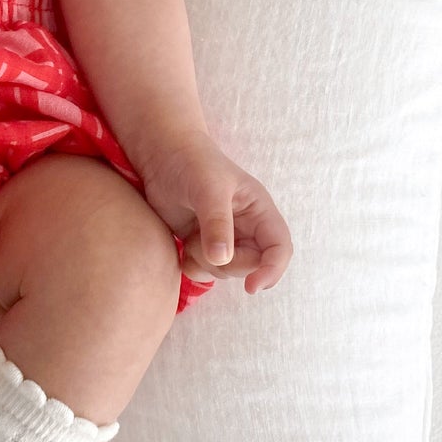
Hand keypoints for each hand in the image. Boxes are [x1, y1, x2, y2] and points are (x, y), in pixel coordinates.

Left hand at [140, 130, 292, 294]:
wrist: (162, 154)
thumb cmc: (191, 162)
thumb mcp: (207, 189)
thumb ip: (217, 223)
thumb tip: (223, 259)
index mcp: (258, 210)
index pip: (279, 248)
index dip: (272, 270)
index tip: (251, 287)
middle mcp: (246, 227)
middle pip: (252, 265)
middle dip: (228, 264)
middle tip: (200, 244)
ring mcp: (224, 238)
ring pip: (227, 271)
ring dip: (207, 263)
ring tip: (190, 237)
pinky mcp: (203, 244)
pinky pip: (205, 271)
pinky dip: (193, 266)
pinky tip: (182, 246)